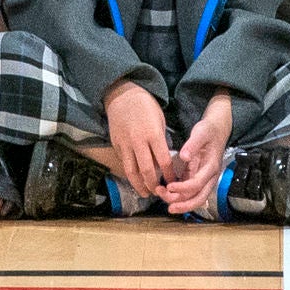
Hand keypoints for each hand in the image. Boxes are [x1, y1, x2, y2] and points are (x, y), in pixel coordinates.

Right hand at [101, 80, 177, 199]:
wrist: (122, 96)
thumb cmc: (146, 106)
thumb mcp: (159, 120)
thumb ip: (161, 140)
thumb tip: (164, 160)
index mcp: (153, 134)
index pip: (163, 160)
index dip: (169, 174)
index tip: (174, 182)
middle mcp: (138, 142)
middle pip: (147, 170)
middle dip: (154, 184)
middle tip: (159, 193)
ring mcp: (125, 145)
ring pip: (131, 171)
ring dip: (139, 185)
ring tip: (145, 193)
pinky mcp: (116, 145)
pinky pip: (124, 164)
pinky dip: (130, 174)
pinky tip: (136, 180)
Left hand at [161, 93, 234, 215]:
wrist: (217, 130)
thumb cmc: (209, 131)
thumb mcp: (201, 132)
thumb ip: (193, 144)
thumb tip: (184, 156)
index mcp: (211, 167)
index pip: (197, 184)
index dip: (183, 188)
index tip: (169, 186)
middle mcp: (210, 177)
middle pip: (199, 198)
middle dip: (183, 205)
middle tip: (168, 206)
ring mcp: (204, 179)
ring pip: (194, 198)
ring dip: (179, 202)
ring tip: (162, 197)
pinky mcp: (198, 178)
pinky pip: (190, 192)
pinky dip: (179, 196)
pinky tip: (166, 194)